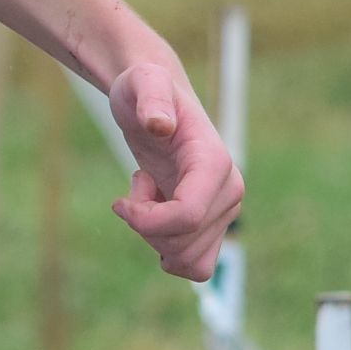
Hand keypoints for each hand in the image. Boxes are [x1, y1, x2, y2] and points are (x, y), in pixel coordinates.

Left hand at [106, 61, 242, 282]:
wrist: (154, 99)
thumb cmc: (145, 89)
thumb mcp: (142, 83)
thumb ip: (151, 97)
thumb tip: (159, 125)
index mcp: (215, 163)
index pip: (188, 216)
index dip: (147, 221)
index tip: (120, 202)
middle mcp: (229, 190)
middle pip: (183, 244)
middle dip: (146, 227)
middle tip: (136, 187)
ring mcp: (225, 210)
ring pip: (189, 261)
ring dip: (155, 238)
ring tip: (149, 196)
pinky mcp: (215, 224)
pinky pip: (195, 266)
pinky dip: (166, 250)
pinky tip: (156, 215)